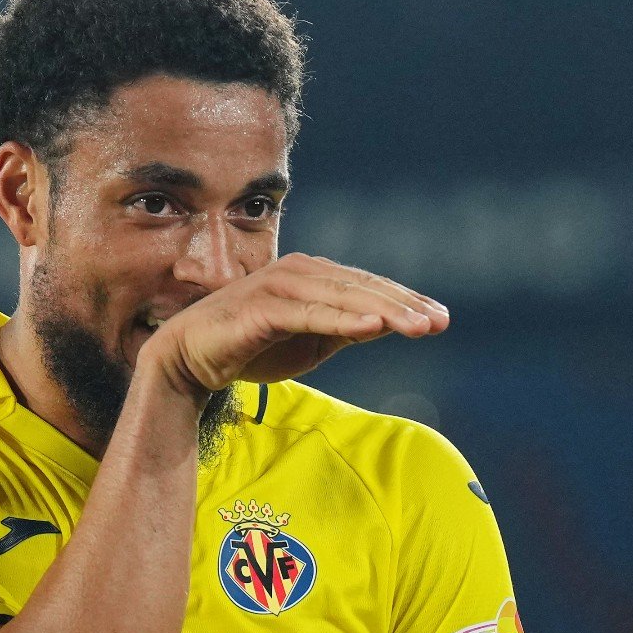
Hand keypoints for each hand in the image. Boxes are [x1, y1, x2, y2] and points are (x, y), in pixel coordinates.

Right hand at [143, 253, 449, 397]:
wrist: (191, 360)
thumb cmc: (252, 348)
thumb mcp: (311, 342)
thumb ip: (346, 330)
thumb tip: (388, 325)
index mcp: (315, 277)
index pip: (370, 288)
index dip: (406, 302)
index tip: (441, 319)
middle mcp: (300, 272)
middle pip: (363, 289)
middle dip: (404, 306)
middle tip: (440, 323)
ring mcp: (279, 285)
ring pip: (342, 298)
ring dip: (383, 312)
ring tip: (418, 327)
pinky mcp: (260, 307)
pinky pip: (310, 314)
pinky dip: (342, 320)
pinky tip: (372, 329)